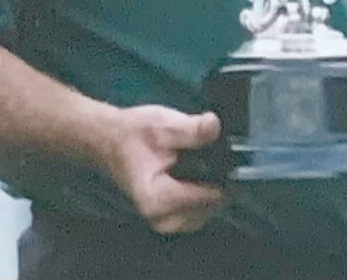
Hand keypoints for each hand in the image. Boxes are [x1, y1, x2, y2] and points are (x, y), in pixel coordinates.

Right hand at [97, 104, 225, 234]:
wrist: (111, 140)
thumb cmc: (134, 134)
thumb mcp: (164, 125)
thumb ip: (192, 129)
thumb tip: (216, 126)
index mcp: (157, 199)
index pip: (206, 197)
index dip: (224, 176)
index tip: (235, 158)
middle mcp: (161, 218)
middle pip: (209, 208)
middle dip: (220, 184)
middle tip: (224, 158)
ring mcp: (164, 222)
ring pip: (206, 213)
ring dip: (214, 191)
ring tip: (213, 164)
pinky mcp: (167, 218)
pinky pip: (197, 213)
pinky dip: (204, 196)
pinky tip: (204, 175)